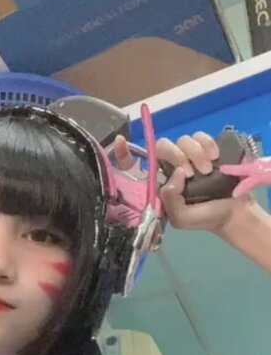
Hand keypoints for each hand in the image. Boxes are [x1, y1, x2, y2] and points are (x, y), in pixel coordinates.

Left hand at [112, 131, 255, 236]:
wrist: (234, 214)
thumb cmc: (203, 218)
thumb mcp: (180, 218)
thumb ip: (169, 200)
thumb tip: (176, 173)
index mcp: (158, 184)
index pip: (135, 166)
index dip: (124, 153)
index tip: (121, 141)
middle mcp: (169, 168)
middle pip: (161, 146)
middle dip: (175, 155)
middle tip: (191, 173)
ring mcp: (187, 157)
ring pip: (182, 139)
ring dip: (196, 153)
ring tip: (207, 170)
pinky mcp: (205, 149)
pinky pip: (200, 136)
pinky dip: (207, 144)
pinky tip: (215, 158)